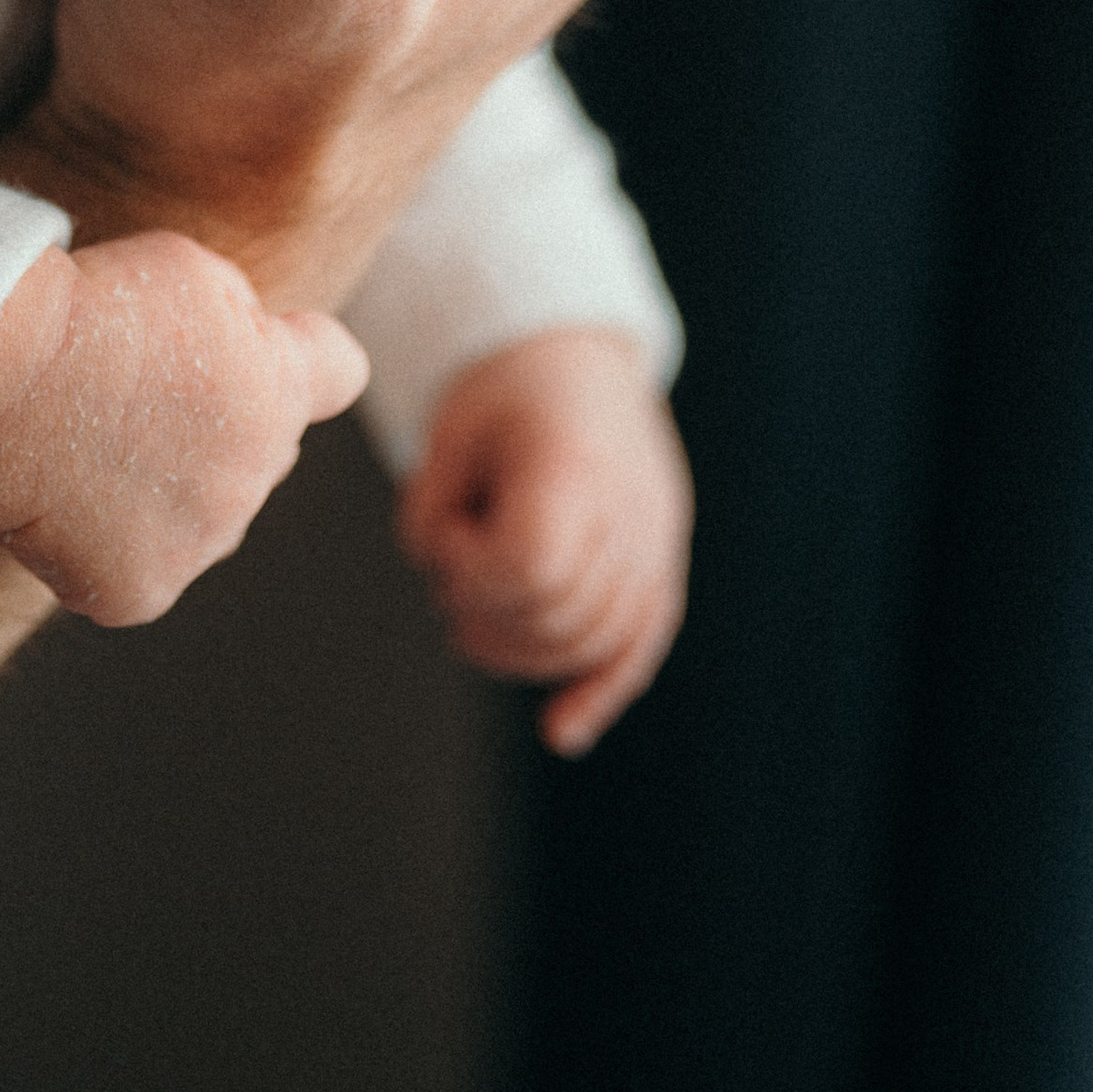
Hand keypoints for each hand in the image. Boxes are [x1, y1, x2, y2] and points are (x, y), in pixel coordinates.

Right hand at [0, 238, 367, 625]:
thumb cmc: (89, 312)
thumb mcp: (193, 272)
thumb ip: (248, 316)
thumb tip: (260, 351)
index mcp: (279, 390)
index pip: (340, 372)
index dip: (304, 358)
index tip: (263, 354)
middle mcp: (255, 477)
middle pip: (262, 450)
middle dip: (222, 427)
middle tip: (138, 396)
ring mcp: (200, 543)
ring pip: (202, 515)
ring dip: (168, 488)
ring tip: (93, 442)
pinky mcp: (140, 591)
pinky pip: (140, 566)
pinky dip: (105, 541)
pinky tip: (67, 496)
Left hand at [398, 327, 692, 753]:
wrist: (577, 358)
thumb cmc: (503, 394)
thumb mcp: (448, 435)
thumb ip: (430, 512)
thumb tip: (441, 578)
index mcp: (574, 466)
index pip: (530, 565)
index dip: (472, 570)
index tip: (449, 533)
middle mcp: (629, 511)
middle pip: (559, 612)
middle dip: (489, 614)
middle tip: (453, 577)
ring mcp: (654, 543)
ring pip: (594, 641)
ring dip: (525, 653)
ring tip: (474, 621)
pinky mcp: (662, 566)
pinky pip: (638, 648)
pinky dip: (598, 693)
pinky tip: (561, 733)